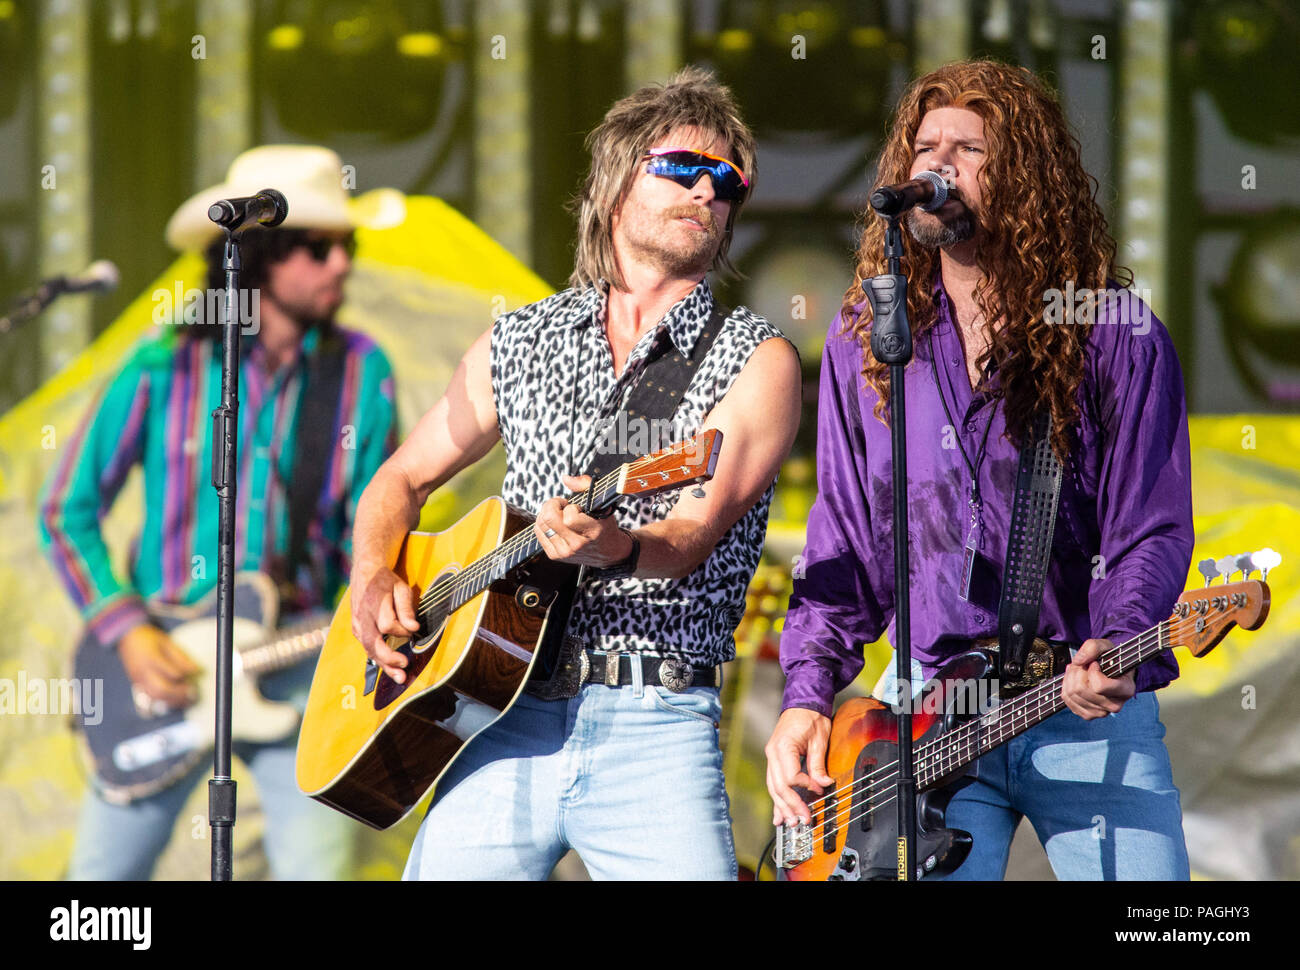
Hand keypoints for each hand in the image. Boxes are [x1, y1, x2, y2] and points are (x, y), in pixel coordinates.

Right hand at [118, 624, 199, 707]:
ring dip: (172, 700)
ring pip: (154, 697)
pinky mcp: (136, 685)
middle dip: (179, 693)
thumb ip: (180, 657)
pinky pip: (148, 699)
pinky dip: (162, 701)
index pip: (172, 674)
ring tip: (186, 698)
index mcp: (151, 659)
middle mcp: (143, 672)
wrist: (127, 638)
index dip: (185, 676)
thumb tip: (196, 670)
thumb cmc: (149, 639)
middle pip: (161, 690)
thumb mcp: (167, 642)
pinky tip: (174, 700)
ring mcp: (138, 680)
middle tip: (192, 692)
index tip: (195, 675)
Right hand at [349, 562, 420, 683]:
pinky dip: (379, 658)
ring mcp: (357, 624)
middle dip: (389, 658)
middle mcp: (362, 616)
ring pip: (368, 649)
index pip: (388, 625)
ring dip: (384, 665)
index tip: (413, 629)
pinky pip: (367, 647)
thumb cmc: (386, 581)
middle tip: (404, 666)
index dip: (402, 631)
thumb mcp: (401, 588)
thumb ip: (406, 608)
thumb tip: (413, 628)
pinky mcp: (357, 630)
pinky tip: (390, 667)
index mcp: (374, 603)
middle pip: (373, 642)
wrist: (365, 572)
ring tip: (399, 677)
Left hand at [533, 475, 633, 567]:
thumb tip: (565, 478)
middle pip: (549, 519)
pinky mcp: (555, 555)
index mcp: (592, 532)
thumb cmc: (604, 526)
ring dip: (547, 513)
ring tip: (559, 513)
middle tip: (562, 505)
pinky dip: (543, 523)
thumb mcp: (602, 504)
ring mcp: (565, 552)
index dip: (569, 507)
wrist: (607, 551)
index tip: (575, 506)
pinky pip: (538, 532)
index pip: (569, 518)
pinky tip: (555, 523)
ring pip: (541, 524)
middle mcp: (577, 545)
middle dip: (552, 505)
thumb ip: (585, 486)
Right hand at [764, 707, 833, 826]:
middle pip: (779, 786)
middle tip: (804, 820)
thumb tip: (823, 784)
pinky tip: (778, 815)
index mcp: (783, 747)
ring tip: (791, 823)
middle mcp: (773, 754)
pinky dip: (777, 800)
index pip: (790, 776)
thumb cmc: (811, 717)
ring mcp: (771, 758)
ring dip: (783, 807)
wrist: (802, 704)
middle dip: (791, 805)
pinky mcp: (775, 761)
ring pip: (773, 788)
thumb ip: (818, 764)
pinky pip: (774, 783)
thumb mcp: (819, 739)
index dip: (805, 786)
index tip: (818, 791)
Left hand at [1062, 638, 1134, 718]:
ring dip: (1070, 677)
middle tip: (1083, 665)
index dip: (1092, 671)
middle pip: (1081, 689)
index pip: (1099, 686)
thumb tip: (1078, 662)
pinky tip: (1075, 680)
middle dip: (1077, 671)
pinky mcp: (1088, 714)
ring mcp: (1101, 712)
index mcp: (1126, 690)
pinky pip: (1067, 700)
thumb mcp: (1104, 646)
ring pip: (1072, 694)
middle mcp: (1115, 705)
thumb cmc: (1109, 659)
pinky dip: (1066, 686)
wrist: (1109, 670)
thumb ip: (1092, 647)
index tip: (1096, 664)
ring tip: (1079, 670)